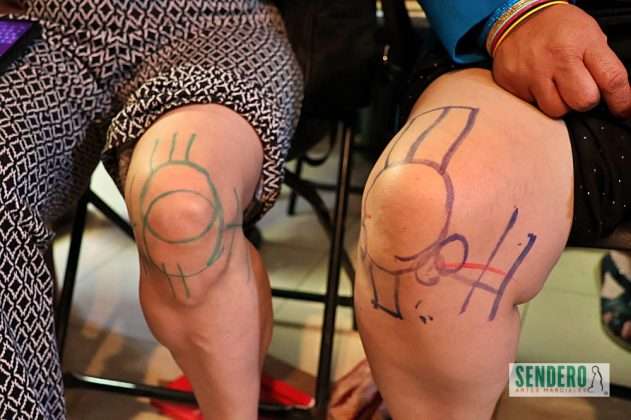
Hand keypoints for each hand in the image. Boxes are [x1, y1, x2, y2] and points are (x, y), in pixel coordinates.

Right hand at [492, 4, 630, 118]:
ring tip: (556, 87)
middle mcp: (557, 58)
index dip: (622, 101)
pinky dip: (539, 99)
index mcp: (583, 43)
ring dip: (561, 104)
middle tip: (579, 89)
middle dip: (585, 100)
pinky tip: (537, 83)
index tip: (623, 110)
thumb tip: (611, 94)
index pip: (612, 79)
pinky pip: (532, 105)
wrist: (517, 18)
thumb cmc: (558, 27)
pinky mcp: (513, 83)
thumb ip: (600, 63)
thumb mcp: (589, 34)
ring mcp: (532, 73)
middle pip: (583, 101)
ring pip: (556, 110)